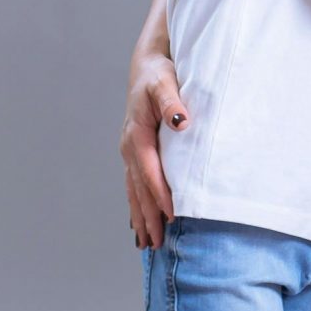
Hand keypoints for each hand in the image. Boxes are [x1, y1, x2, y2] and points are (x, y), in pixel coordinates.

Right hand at [122, 55, 187, 249]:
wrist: (147, 65)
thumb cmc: (159, 74)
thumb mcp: (165, 83)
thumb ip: (172, 103)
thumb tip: (181, 122)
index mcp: (137, 135)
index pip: (150, 172)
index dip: (161, 194)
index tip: (172, 216)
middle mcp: (129, 147)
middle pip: (139, 188)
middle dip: (148, 217)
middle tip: (156, 244)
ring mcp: (129, 151)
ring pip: (134, 190)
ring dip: (140, 216)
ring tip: (146, 243)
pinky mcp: (134, 152)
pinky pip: (134, 184)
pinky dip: (136, 204)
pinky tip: (138, 223)